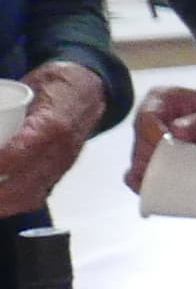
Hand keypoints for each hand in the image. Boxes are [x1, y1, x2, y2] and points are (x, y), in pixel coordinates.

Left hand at [0, 63, 103, 215]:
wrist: (93, 90)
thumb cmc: (58, 84)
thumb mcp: (31, 85)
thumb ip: (8, 107)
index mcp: (53, 125)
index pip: (21, 152)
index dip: (0, 163)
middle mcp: (60, 150)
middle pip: (24, 184)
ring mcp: (62, 164)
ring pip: (31, 195)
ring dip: (4, 204)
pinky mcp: (61, 172)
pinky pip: (37, 194)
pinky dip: (15, 203)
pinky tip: (1, 203)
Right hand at [128, 84, 195, 187]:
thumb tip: (176, 131)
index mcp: (160, 100)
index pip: (145, 119)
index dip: (153, 136)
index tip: (170, 147)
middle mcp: (149, 121)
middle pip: (139, 146)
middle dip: (152, 163)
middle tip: (175, 173)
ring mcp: (151, 142)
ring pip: (139, 164)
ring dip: (149, 177)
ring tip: (169, 187)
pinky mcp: (158, 160)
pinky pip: (144, 176)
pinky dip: (148, 186)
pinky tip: (157, 195)